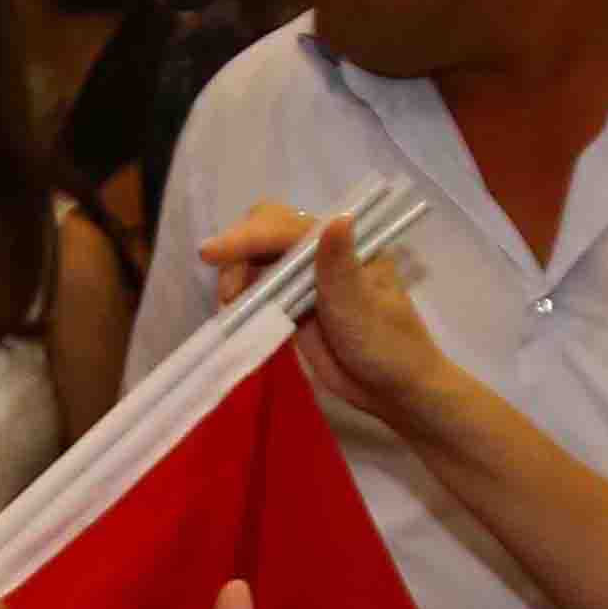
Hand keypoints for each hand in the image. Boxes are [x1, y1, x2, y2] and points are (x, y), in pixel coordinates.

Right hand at [200, 206, 467, 434]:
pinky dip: (242, 298)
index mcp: (345, 242)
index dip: (248, 236)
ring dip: (236, 276)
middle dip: (238, 252)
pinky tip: (235, 316)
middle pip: (266, 231)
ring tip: (231, 310)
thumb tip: (337, 218)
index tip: (212, 254)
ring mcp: (305, 278)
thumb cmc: (387, 346)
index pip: (286, 227)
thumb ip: (341, 266)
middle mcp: (321, 252)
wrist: (394, 390)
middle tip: (228, 295)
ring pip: (257, 258)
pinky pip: (260, 289)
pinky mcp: (293, 304)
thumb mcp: (361, 308)